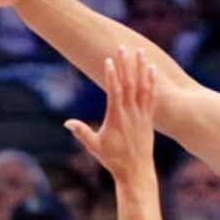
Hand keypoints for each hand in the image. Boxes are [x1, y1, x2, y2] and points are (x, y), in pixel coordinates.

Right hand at [64, 47, 157, 180]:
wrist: (136, 172)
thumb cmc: (113, 160)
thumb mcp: (95, 146)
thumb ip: (82, 133)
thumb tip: (67, 123)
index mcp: (116, 117)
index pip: (114, 91)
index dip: (111, 75)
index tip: (108, 59)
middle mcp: (130, 113)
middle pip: (128, 84)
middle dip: (125, 64)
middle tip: (123, 47)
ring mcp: (141, 115)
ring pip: (142, 87)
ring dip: (141, 68)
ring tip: (140, 52)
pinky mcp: (148, 119)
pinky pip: (151, 97)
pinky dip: (151, 82)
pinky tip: (152, 70)